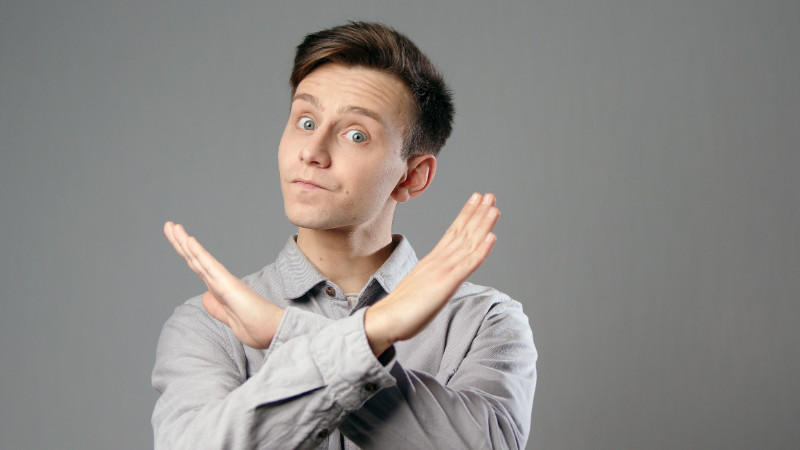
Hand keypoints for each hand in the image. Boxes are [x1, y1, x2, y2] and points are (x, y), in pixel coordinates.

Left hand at [164, 222, 283, 348]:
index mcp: (219, 290)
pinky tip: (188, 241)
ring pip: (200, 259)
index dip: (186, 254)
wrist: (274, 331)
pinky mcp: (228, 285)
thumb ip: (216, 308)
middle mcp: (221, 282)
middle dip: (180, 242)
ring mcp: (224, 282)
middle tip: (169, 225)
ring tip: (173, 226)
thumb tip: (205, 296)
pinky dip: (198, 253)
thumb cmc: (258, 327)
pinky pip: (210, 267)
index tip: (176, 240)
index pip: (198, 268)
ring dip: (184, 242)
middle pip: (195, 259)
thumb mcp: (230, 320)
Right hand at [364, 193, 499, 354]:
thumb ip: (430, 279)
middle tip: (490, 196)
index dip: (466, 216)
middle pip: (461, 233)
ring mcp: (442, 271)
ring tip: (494, 208)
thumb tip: (437, 279)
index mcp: (431, 261)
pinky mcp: (445, 284)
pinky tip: (492, 237)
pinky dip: (481, 250)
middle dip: (477, 213)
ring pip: (467, 243)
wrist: (384, 319)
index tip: (476, 201)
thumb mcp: (419, 288)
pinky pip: (467, 264)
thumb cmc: (400, 309)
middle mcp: (437, 261)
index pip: (452, 233)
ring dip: (483, 225)